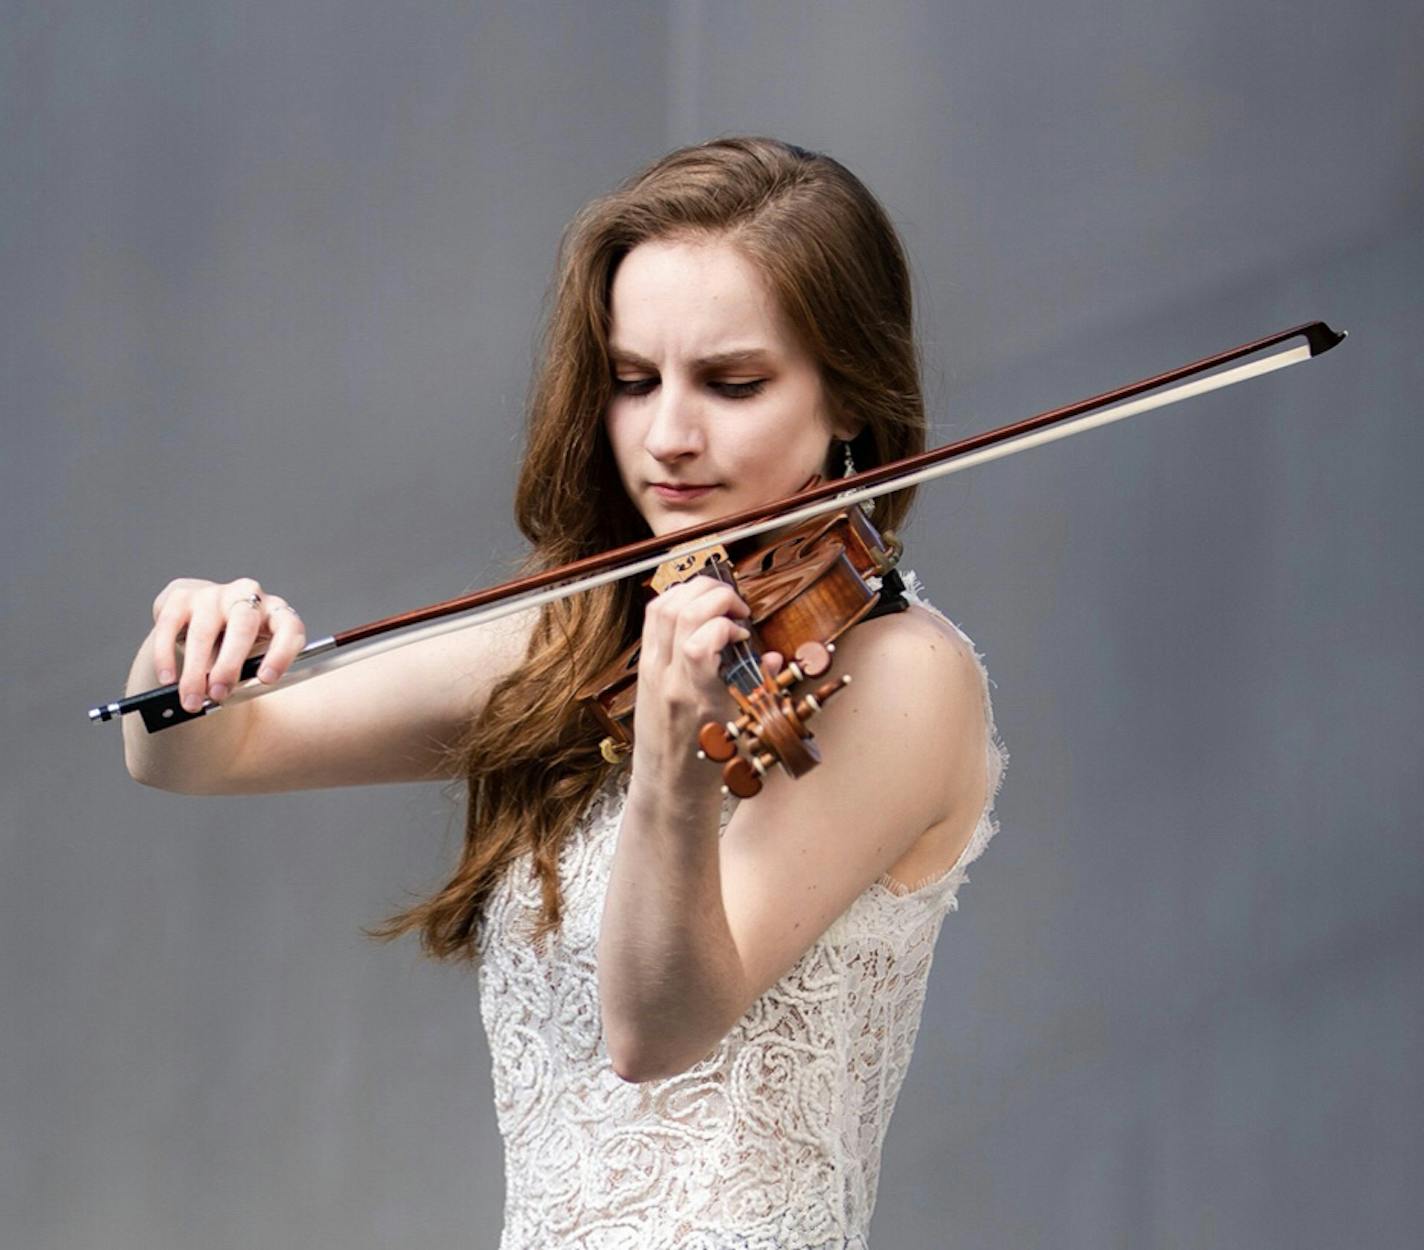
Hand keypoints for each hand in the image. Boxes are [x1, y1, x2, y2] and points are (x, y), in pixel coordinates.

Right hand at [150, 577, 306, 712]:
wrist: (209, 622)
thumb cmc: (237, 647)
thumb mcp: (251, 660)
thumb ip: (244, 676)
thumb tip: (218, 695)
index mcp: (276, 613)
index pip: (289, 628)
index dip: (280, 653)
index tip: (265, 679)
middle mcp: (249, 596)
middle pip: (243, 626)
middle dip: (229, 664)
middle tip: (217, 694)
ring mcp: (214, 593)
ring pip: (203, 631)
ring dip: (195, 670)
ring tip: (191, 699)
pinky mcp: (182, 595)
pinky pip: (170, 625)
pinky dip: (166, 656)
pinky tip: (168, 679)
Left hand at [631, 576, 751, 776]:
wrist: (669, 785)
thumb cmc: (705, 762)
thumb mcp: (739, 726)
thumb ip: (757, 686)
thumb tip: (771, 657)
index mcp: (694, 697)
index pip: (699, 642)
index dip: (726, 624)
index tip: (743, 633)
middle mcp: (667, 678)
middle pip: (680, 611)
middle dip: (715, 594)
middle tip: (737, 607)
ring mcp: (651, 670)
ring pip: (661, 606)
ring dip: (694, 591)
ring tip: (718, 601)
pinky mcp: (644, 666)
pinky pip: (653, 619)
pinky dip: (676, 601)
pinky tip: (697, 609)